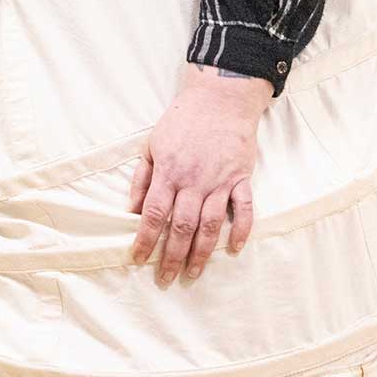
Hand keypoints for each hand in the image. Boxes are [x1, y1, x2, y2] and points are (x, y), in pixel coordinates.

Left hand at [128, 63, 272, 286]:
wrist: (220, 99)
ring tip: (192, 272)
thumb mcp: (152, 144)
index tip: (138, 258)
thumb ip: (142, 178)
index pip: (154, 213)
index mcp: (169, 172)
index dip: (145, 239)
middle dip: (171, 256)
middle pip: (181, 226)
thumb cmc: (182, 121)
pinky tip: (233, 249)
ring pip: (209, 225)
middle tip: (165, 277)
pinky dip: (240, 230)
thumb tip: (132, 209)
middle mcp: (193, 181)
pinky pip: (244, 209)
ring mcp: (219, 181)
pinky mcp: (241, 178)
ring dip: (201, 252)